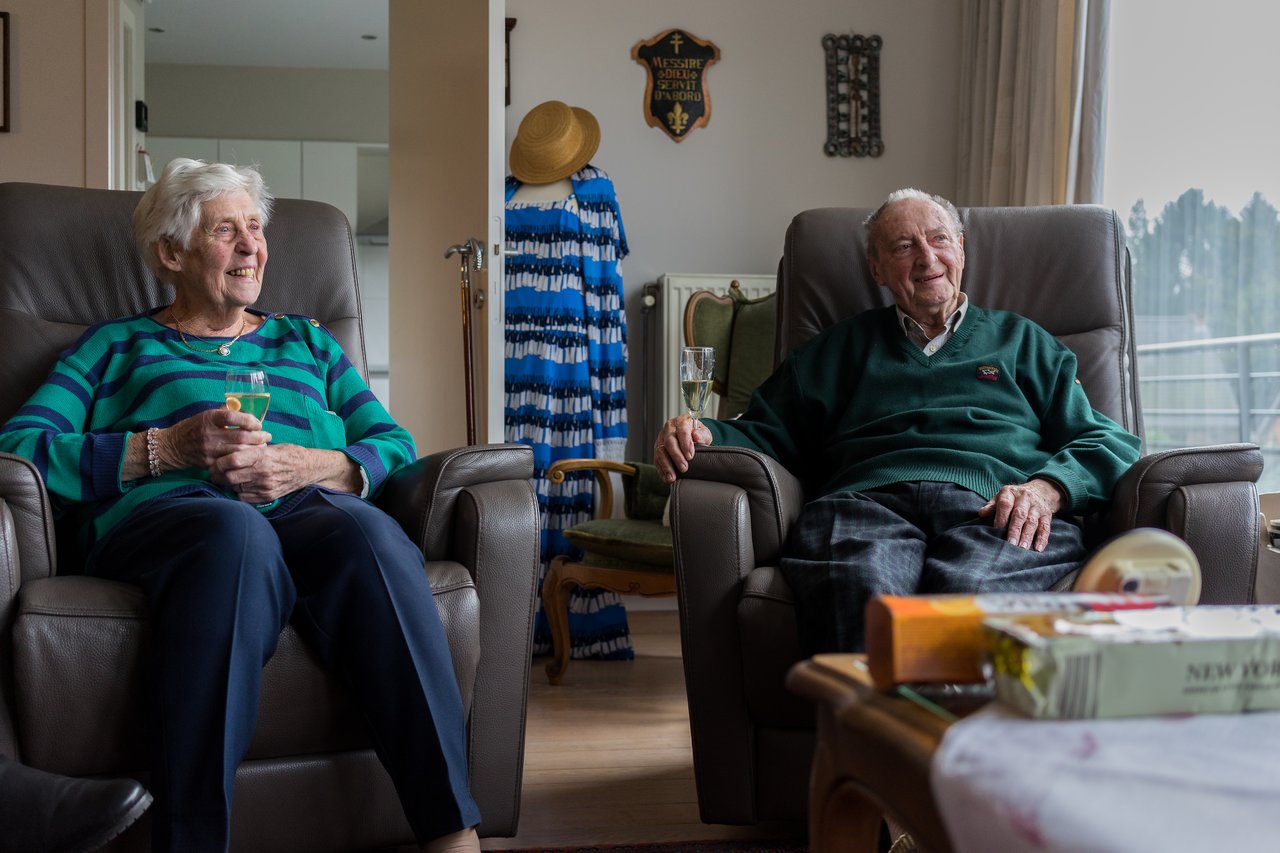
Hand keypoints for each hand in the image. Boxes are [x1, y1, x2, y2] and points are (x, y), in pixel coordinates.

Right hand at [159, 407, 270, 470]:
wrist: (172, 446)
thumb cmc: (194, 428)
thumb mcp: (206, 415)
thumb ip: (225, 412)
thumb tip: (245, 409)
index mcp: (209, 419)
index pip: (232, 417)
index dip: (249, 420)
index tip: (258, 423)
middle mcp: (209, 434)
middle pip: (240, 436)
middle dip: (259, 437)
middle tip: (268, 436)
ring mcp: (209, 450)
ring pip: (238, 451)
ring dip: (254, 449)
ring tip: (263, 446)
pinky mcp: (209, 463)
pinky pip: (231, 462)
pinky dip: (243, 460)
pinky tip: (251, 457)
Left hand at [210, 444, 361, 504]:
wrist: (308, 469)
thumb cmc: (289, 453)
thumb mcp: (271, 446)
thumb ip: (251, 449)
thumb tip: (229, 450)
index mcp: (263, 455)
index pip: (232, 459)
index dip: (219, 462)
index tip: (215, 461)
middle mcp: (263, 472)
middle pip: (229, 476)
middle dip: (218, 475)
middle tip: (214, 472)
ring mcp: (265, 486)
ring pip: (235, 487)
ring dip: (227, 484)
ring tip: (225, 478)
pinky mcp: (267, 495)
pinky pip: (244, 497)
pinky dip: (237, 492)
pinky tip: (238, 486)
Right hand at [654, 413, 712, 483]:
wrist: (690, 433)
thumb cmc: (697, 433)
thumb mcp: (704, 432)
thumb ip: (702, 434)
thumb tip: (697, 436)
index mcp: (681, 422)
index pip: (682, 431)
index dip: (685, 443)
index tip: (690, 456)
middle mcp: (669, 429)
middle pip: (669, 442)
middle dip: (676, 456)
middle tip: (684, 468)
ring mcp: (661, 439)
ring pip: (661, 452)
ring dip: (666, 466)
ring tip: (672, 477)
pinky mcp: (658, 449)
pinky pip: (657, 459)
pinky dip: (661, 470)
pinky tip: (666, 478)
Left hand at [977, 479, 1063, 550]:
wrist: (1039, 490)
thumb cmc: (1014, 498)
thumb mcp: (1001, 497)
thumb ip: (992, 506)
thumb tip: (981, 513)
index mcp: (1010, 493)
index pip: (1005, 504)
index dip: (1001, 517)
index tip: (997, 530)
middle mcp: (1025, 498)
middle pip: (1020, 515)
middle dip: (1015, 530)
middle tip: (1011, 544)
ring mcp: (1037, 507)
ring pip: (1032, 522)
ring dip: (1027, 536)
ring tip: (1022, 549)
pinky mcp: (1047, 515)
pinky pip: (1045, 527)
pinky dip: (1042, 539)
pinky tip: (1038, 549)